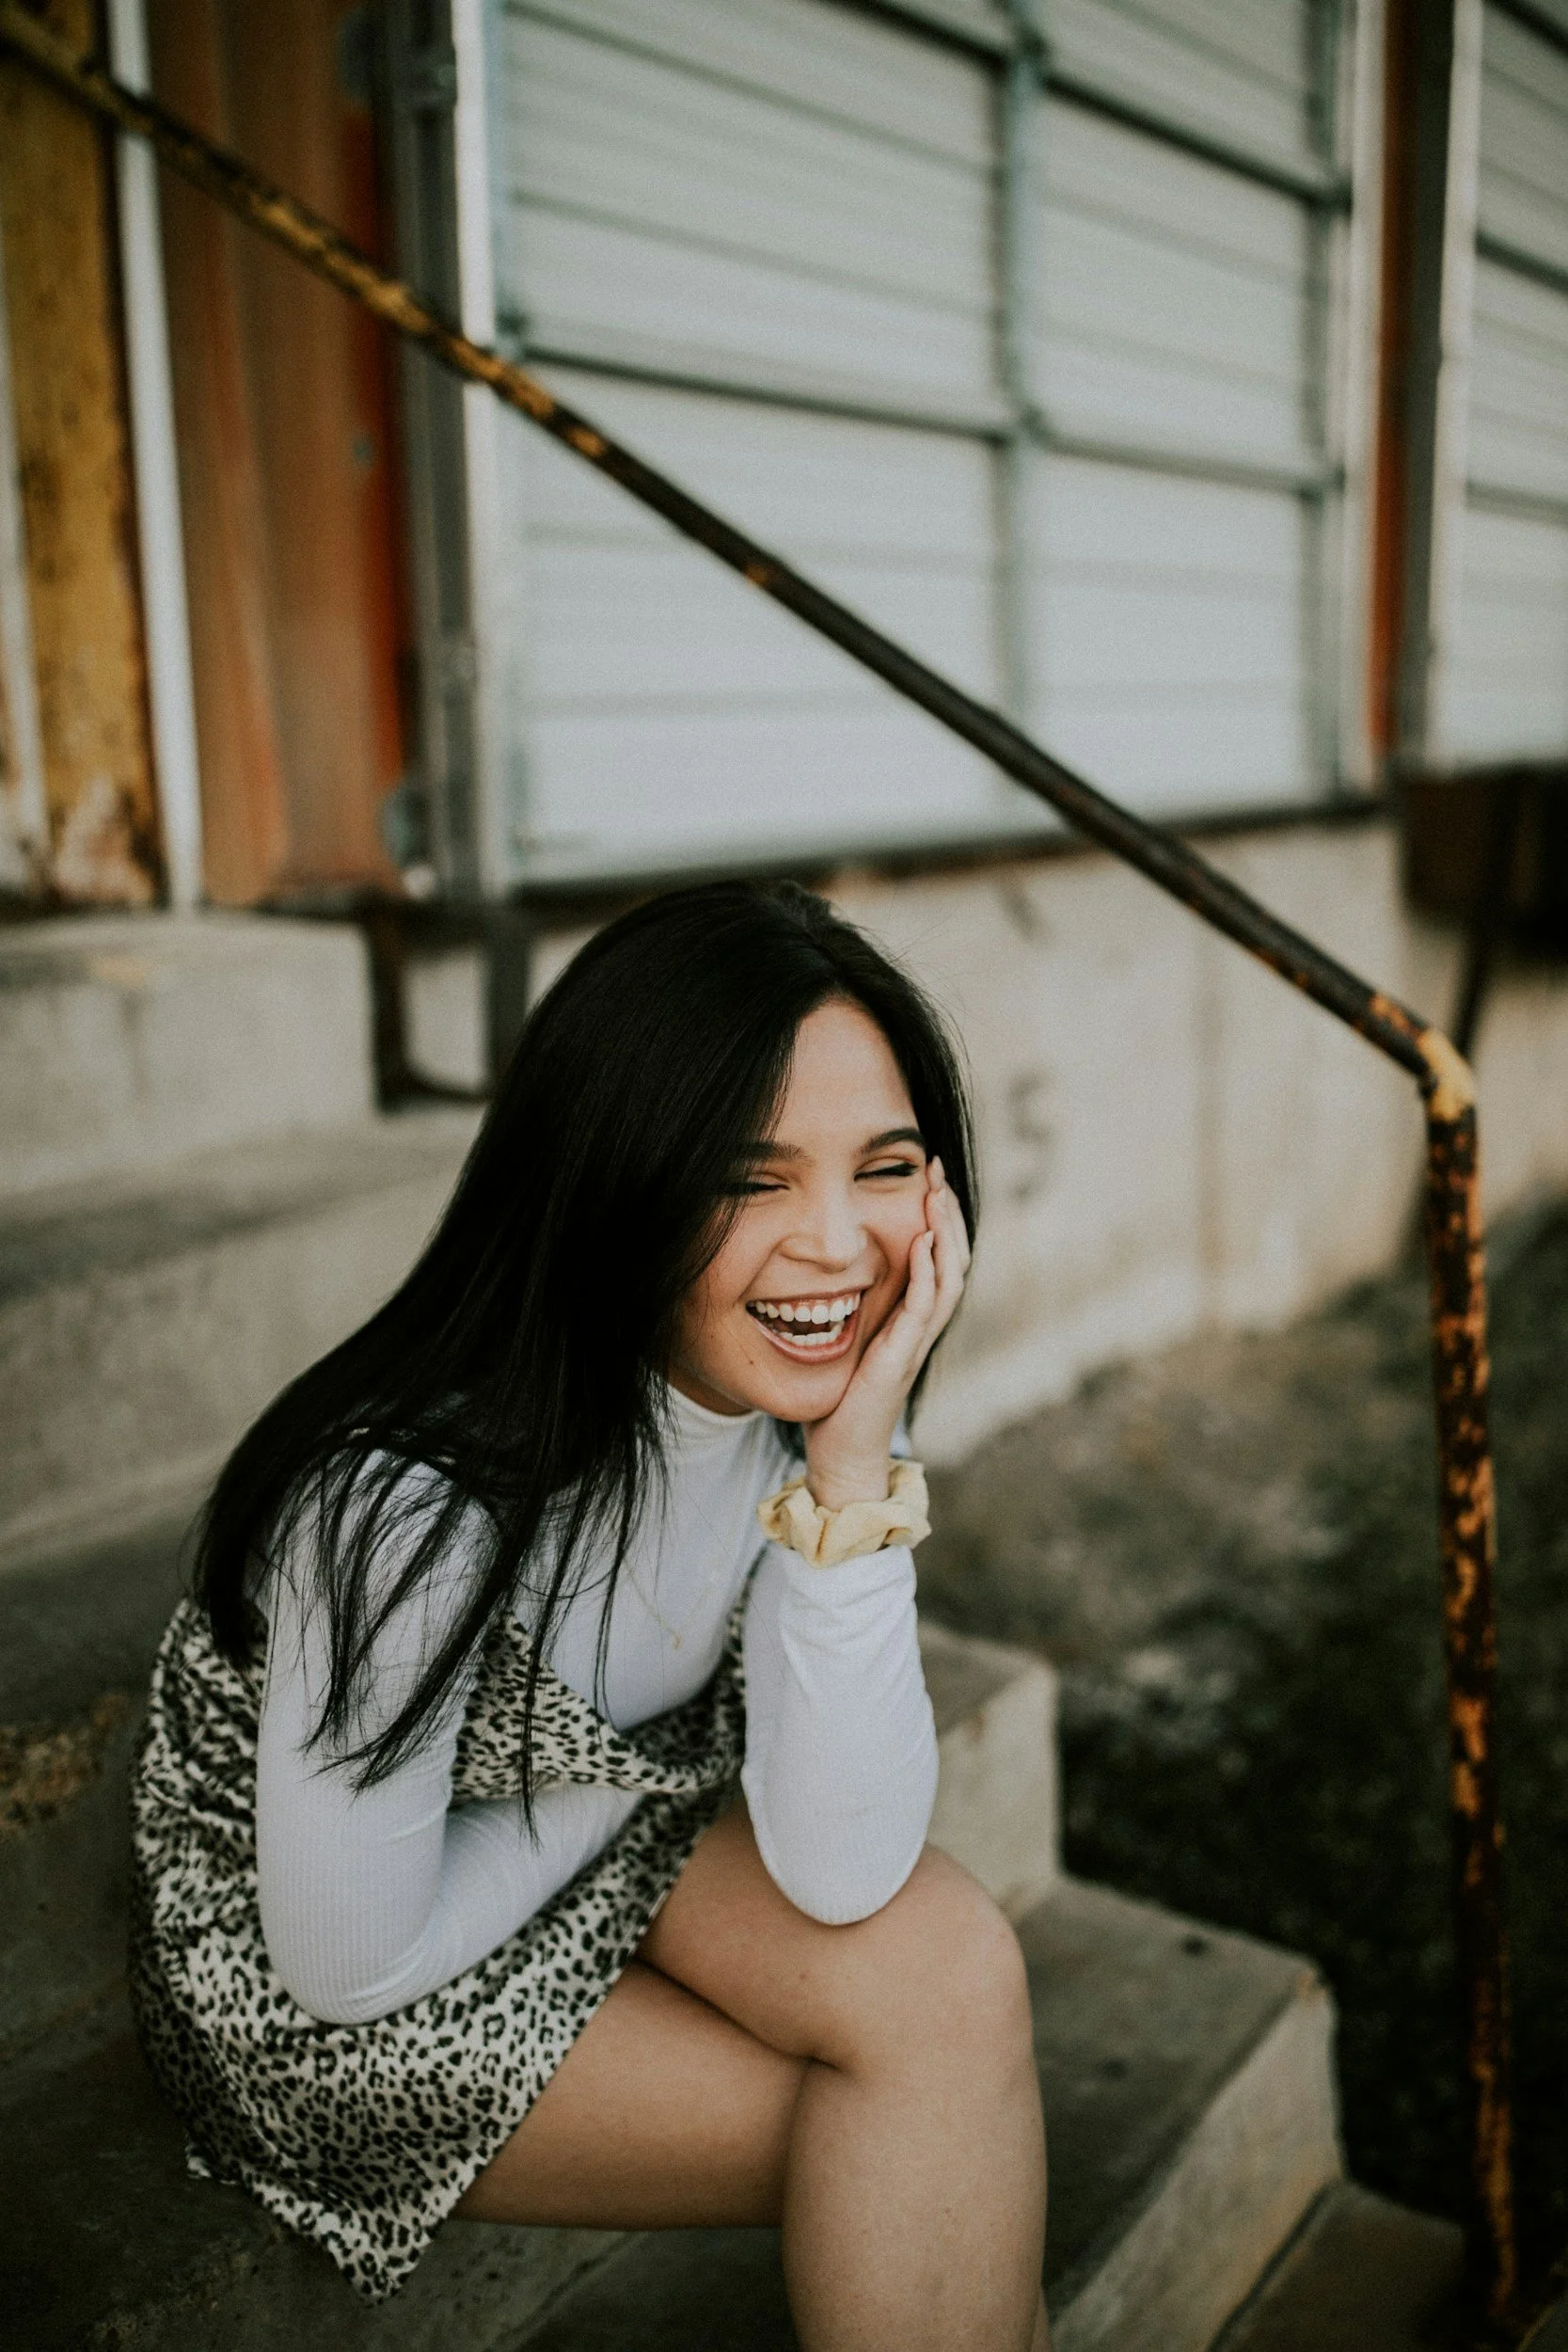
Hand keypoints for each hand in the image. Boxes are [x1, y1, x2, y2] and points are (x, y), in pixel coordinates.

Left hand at [804, 1158, 971, 1509]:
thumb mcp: (846, 1337)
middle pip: (953, 1257)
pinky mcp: (901, 1358)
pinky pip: (924, 1309)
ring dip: (945, 1232)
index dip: (937, 1215)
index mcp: (911, 1317)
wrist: (840, 1453)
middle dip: (947, 1210)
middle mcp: (922, 1326)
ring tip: (937, 1192)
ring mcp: (916, 1342)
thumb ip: (850, 1303)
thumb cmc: (841, 1399)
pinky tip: (923, 1242)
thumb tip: (827, 1264)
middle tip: (936, 1168)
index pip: (937, 1256)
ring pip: (949, 1277)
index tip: (926, 1174)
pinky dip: (928, 1273)